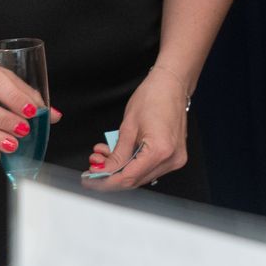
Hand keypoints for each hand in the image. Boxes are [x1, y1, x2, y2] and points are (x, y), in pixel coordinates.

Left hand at [84, 67, 190, 190]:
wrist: (172, 84)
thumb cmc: (154, 96)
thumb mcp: (128, 126)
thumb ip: (117, 154)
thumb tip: (104, 170)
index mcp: (160, 151)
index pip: (128, 177)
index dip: (106, 181)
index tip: (90, 179)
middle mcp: (171, 159)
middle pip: (134, 180)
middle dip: (111, 175)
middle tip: (94, 165)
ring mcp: (175, 159)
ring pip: (140, 175)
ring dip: (120, 168)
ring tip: (104, 155)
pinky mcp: (174, 156)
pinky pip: (149, 167)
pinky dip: (132, 163)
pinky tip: (119, 154)